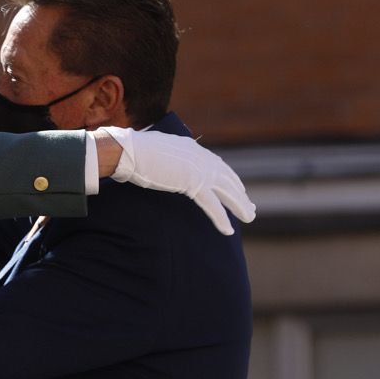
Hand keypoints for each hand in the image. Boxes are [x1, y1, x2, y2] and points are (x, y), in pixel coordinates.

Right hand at [95, 126, 254, 234]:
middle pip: (227, 178)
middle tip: (250, 207)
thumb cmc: (134, 151)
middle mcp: (200, 157)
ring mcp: (199, 170)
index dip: (228, 178)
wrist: (130, 151)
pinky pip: (212, 205)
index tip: (236, 189)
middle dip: (240, 194)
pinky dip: (221, 218)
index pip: (216, 165)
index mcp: (192, 148)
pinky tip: (228, 230)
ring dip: (240, 205)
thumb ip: (166, 157)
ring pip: (226, 191)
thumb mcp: (156, 150)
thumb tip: (160, 161)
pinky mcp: (194, 184)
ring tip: (249, 217)